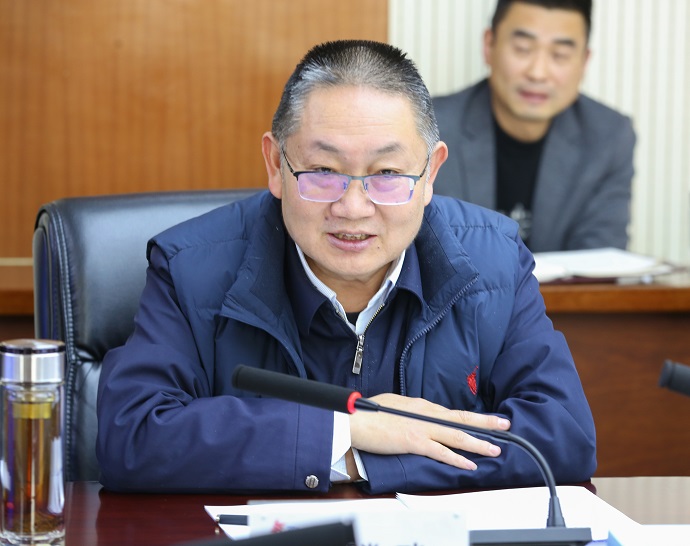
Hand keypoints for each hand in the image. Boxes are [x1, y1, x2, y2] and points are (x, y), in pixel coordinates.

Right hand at [349, 393, 510, 470]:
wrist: (356, 420)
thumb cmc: (369, 413)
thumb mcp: (394, 405)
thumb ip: (410, 410)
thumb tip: (416, 414)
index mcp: (421, 405)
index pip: (451, 413)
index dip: (470, 418)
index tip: (484, 420)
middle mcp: (426, 414)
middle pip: (462, 419)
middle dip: (485, 423)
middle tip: (504, 425)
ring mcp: (422, 428)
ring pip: (457, 436)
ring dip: (478, 443)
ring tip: (494, 448)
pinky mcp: (415, 442)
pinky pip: (442, 452)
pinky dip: (458, 459)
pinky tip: (470, 464)